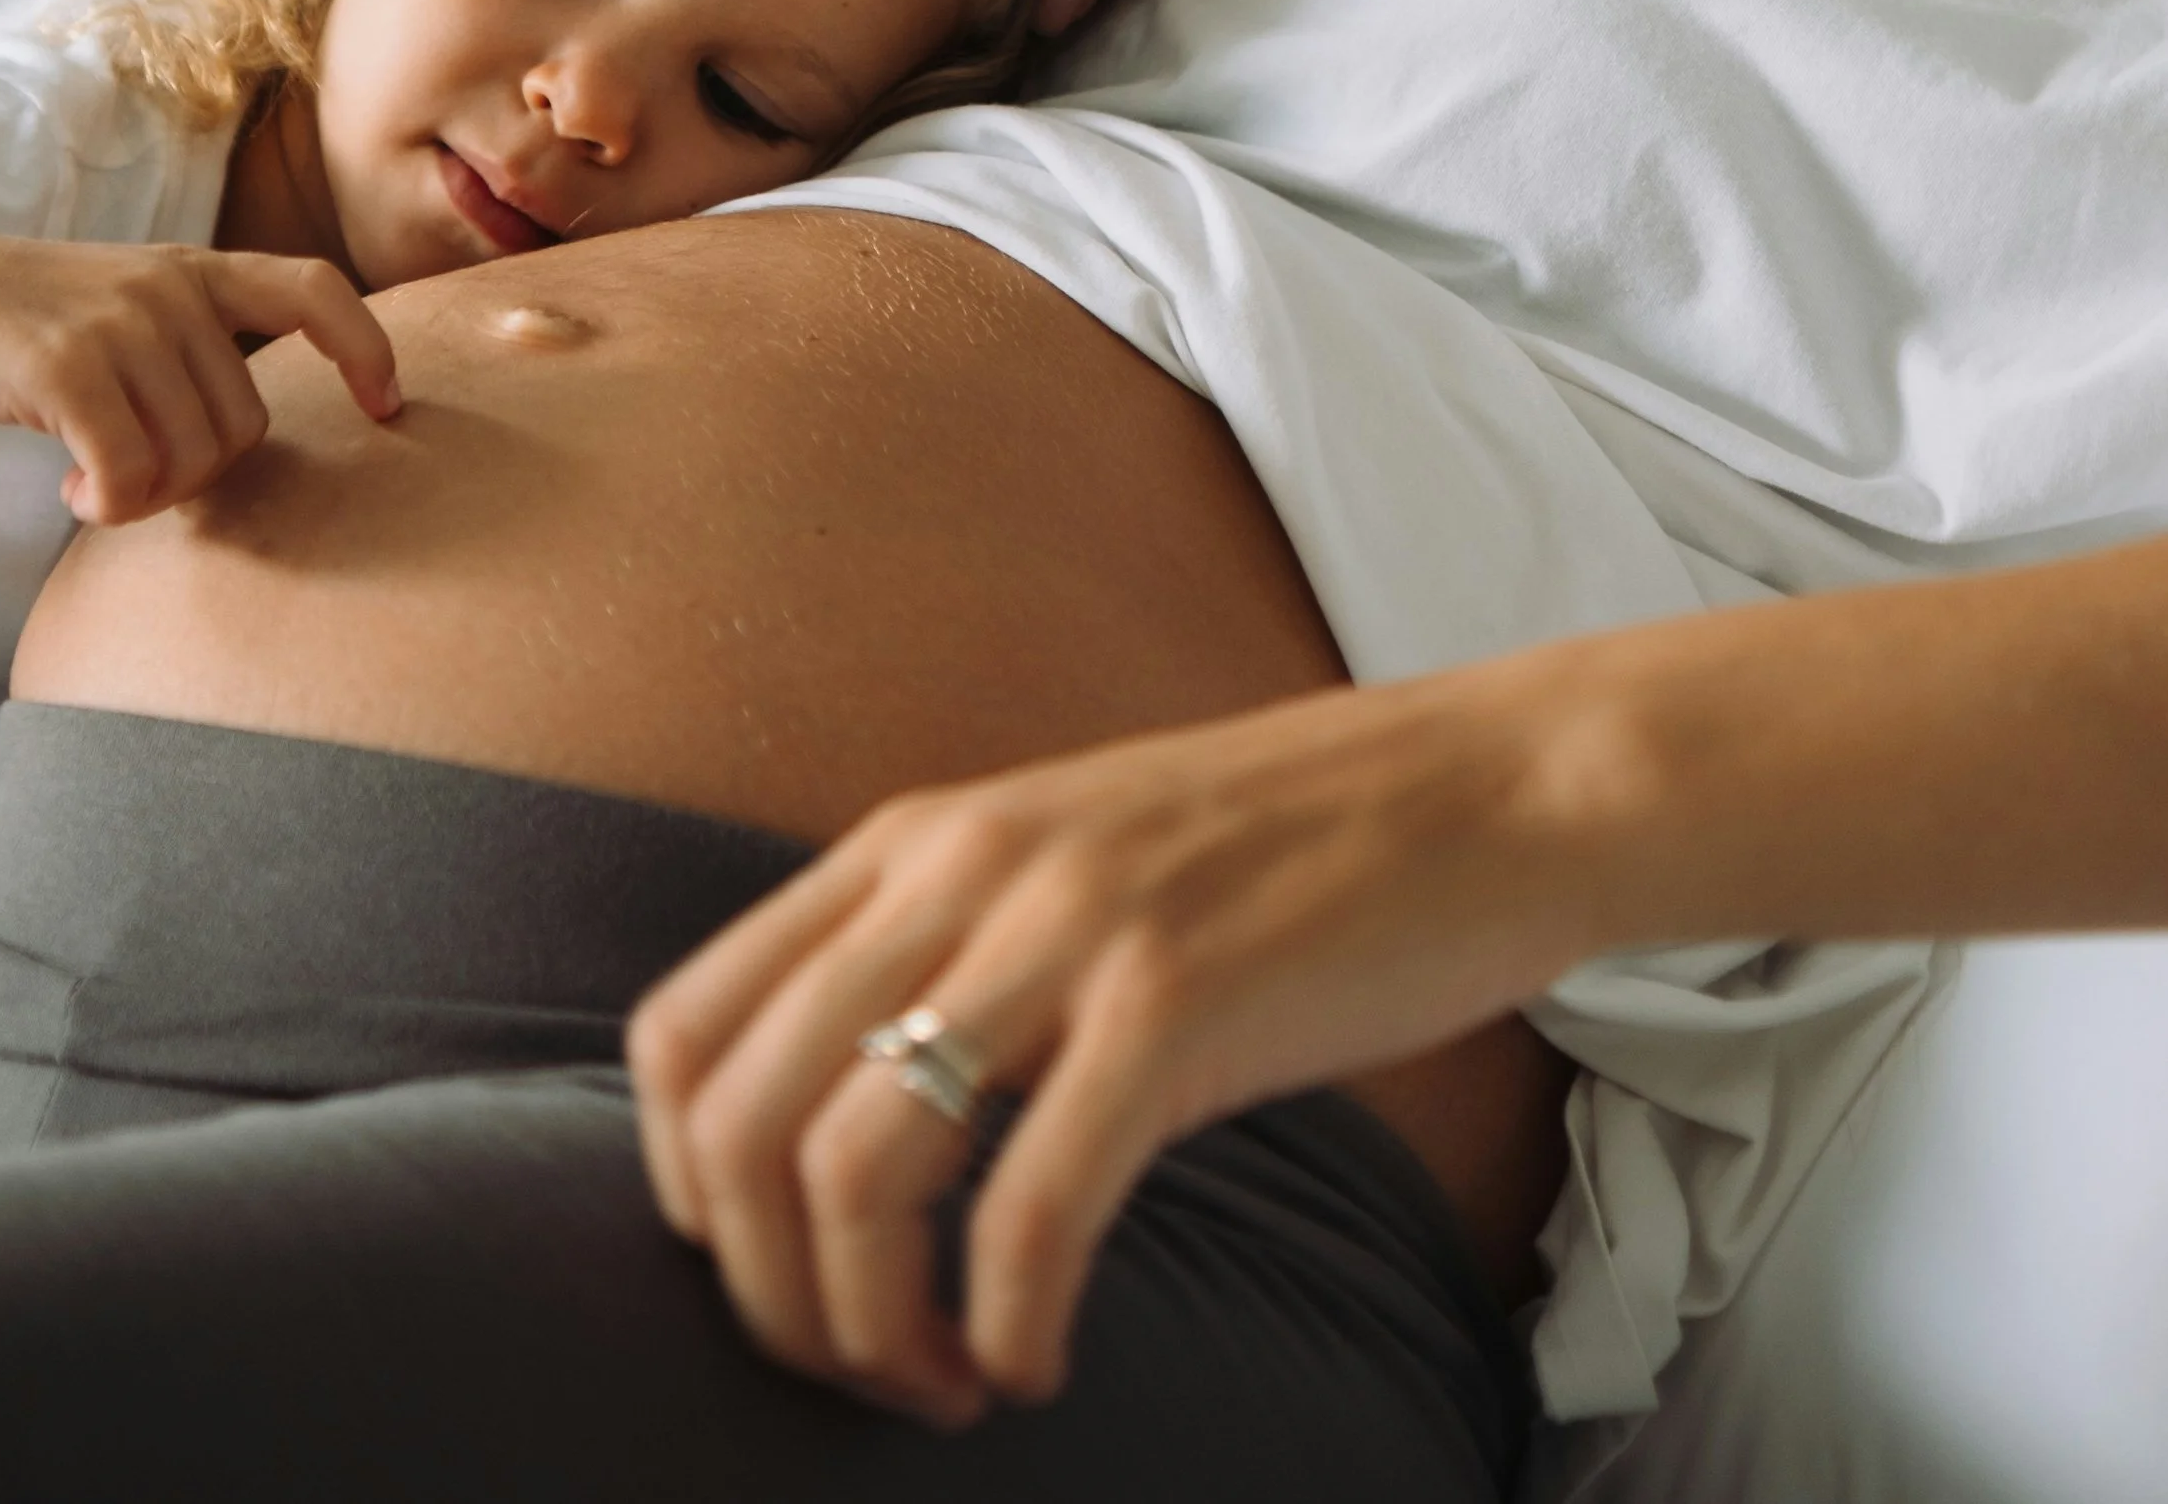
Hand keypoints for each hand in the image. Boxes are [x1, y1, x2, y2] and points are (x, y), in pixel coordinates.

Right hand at [0, 224, 401, 524]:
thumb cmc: (15, 319)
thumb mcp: (120, 306)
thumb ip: (185, 349)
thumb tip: (239, 438)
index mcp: (194, 270)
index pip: (316, 289)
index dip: (366, 347)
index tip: (387, 405)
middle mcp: (171, 288)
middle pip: (246, 423)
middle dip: (197, 473)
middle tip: (131, 475)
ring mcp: (122, 322)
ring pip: (193, 457)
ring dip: (146, 494)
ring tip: (94, 479)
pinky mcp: (66, 367)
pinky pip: (131, 473)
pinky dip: (110, 502)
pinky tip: (75, 492)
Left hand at [628, 671, 1590, 1425]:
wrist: (1484, 785)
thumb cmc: (1284, 853)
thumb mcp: (1061, 861)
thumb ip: (945, 951)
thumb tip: (834, 1128)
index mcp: (911, 839)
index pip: (683, 1031)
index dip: (689, 1199)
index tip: (779, 1281)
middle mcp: (957, 870)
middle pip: (741, 1125)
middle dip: (772, 1300)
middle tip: (865, 1372)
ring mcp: (1063, 930)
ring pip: (852, 1172)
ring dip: (873, 1331)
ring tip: (950, 1382)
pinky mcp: (1173, 1004)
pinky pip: (1029, 1208)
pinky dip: (1009, 1322)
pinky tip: (1038, 1360)